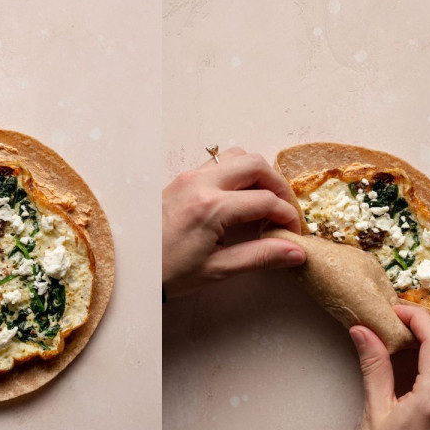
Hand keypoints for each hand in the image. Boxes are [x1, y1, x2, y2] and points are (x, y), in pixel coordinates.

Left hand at [162, 147, 305, 297]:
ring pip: (237, 157)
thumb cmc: (169, 272)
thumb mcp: (217, 269)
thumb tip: (296, 252)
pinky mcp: (181, 179)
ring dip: (257, 174)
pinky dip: (237, 174)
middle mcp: (200, 183)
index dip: (288, 216)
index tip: (294, 233)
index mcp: (211, 208)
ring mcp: (188, 177)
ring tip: (263, 202)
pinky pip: (218, 164)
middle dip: (278, 186)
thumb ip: (260, 256)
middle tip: (284, 211)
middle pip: (256, 165)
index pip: (266, 200)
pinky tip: (239, 200)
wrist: (133, 267)